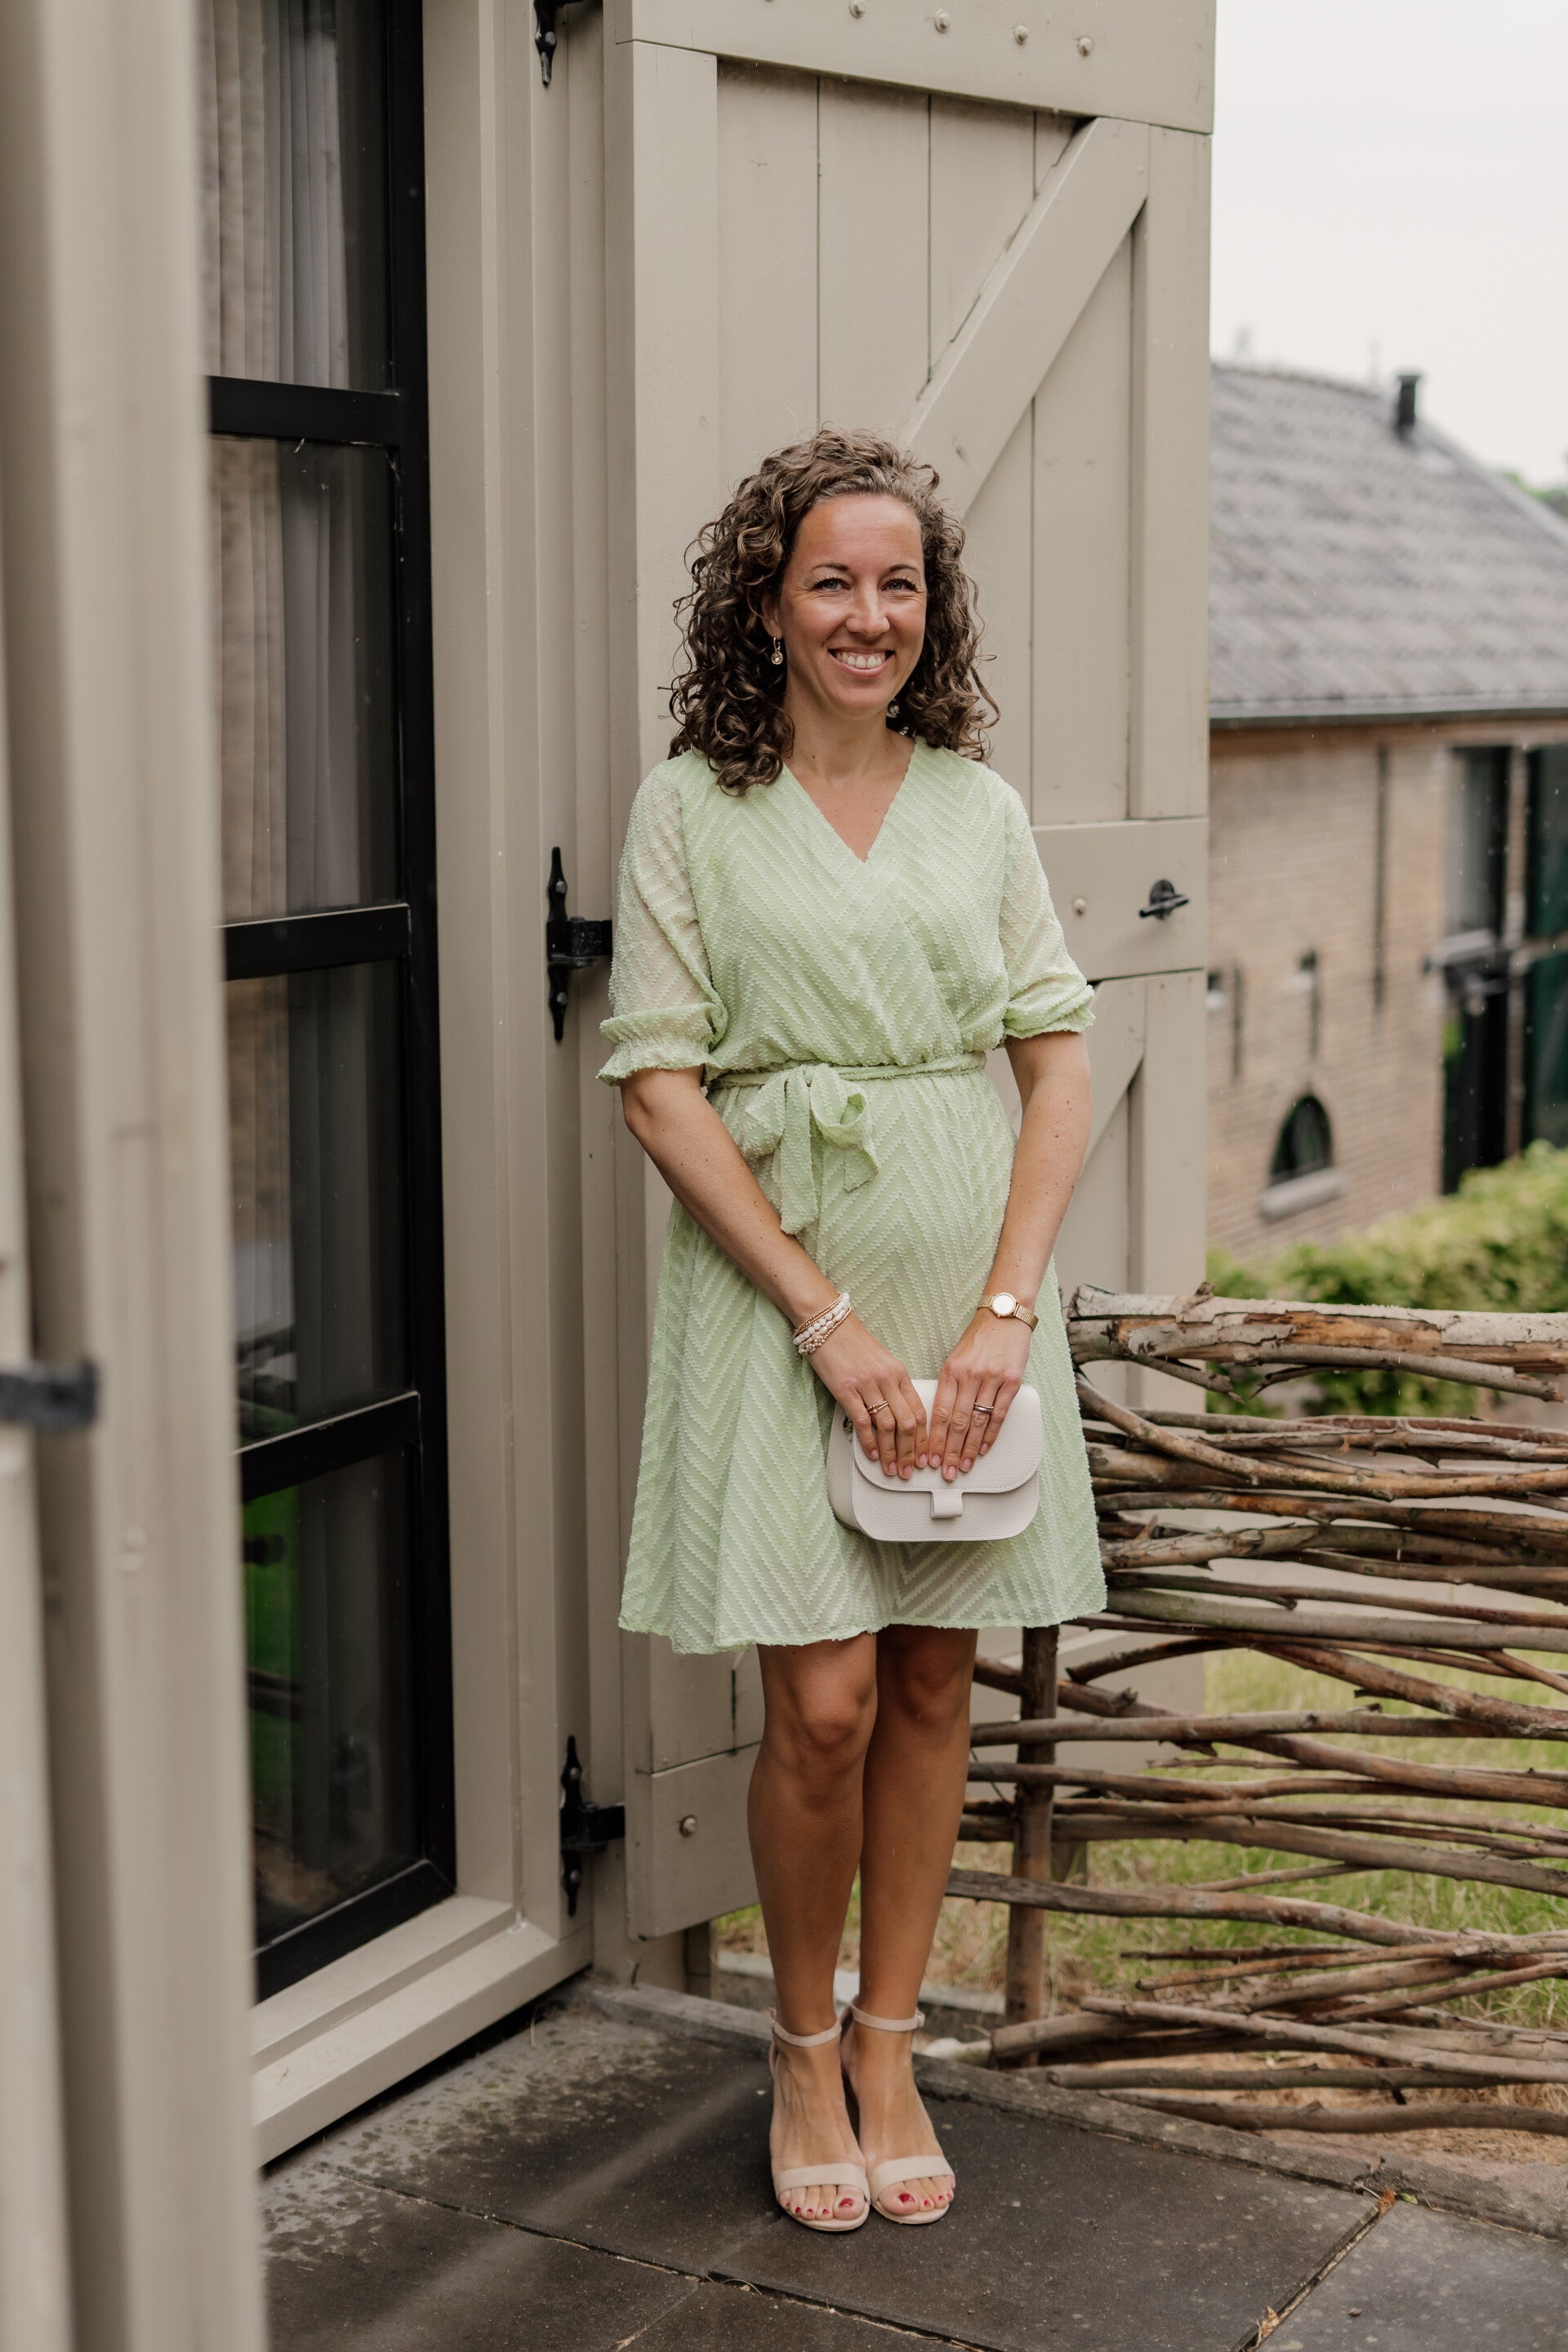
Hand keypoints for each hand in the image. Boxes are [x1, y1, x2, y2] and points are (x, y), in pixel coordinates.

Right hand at [809, 1313, 927, 1478]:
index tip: (924, 1455)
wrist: (828, 1323)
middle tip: (910, 1469)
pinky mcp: (846, 1390)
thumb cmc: (852, 1342)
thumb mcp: (882, 1361)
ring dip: (891, 1452)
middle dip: (910, 1452)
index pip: (919, 1411)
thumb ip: (892, 1385)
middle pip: (907, 1423)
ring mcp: (867, 1385)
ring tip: (892, 1468)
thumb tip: (897, 1414)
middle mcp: (887, 1380)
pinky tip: (871, 1454)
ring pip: (887, 1427)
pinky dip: (868, 1442)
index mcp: (899, 1373)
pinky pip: (862, 1422)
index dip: (924, 1438)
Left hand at [927, 1311, 1031, 1480]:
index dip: (934, 1438)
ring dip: (970, 1448)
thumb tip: (940, 1419)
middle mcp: (969, 1375)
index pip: (939, 1412)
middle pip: (957, 1422)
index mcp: (951, 1371)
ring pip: (978, 1421)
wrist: (1004, 1317)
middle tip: (945, 1470)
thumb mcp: (955, 1359)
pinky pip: (999, 1414)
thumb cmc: (979, 1340)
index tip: (929, 1456)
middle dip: (950, 1450)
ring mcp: (991, 1378)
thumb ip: (948, 1386)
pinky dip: (991, 1435)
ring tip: (964, 1465)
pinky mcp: (1011, 1381)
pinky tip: (984, 1449)